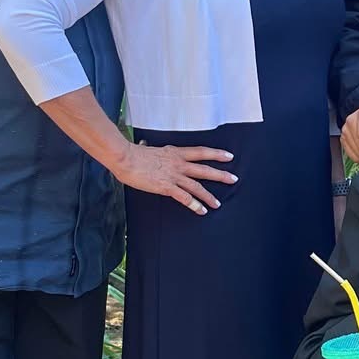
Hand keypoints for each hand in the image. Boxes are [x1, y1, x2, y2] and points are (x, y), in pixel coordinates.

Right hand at [116, 142, 236, 212]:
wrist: (124, 157)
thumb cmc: (132, 154)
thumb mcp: (148, 149)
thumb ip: (153, 151)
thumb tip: (146, 147)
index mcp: (175, 152)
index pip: (201, 152)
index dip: (216, 154)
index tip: (228, 156)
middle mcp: (178, 163)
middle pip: (204, 169)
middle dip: (221, 175)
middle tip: (234, 179)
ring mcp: (173, 175)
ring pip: (197, 186)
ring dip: (209, 196)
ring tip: (218, 204)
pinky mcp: (166, 187)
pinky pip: (185, 197)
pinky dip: (195, 205)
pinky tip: (202, 210)